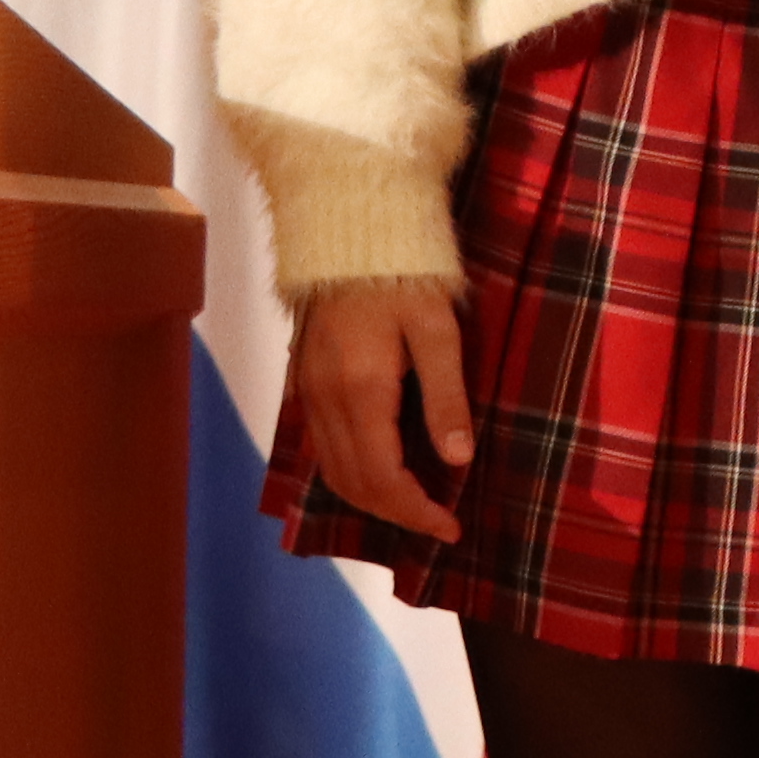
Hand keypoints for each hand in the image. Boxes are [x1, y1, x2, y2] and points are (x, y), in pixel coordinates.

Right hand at [287, 276, 471, 542]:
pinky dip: (346, 472)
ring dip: (368, 498)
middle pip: (352, 483)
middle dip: (395, 513)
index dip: (415, 512)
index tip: (450, 527)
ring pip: (330, 470)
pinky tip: (376, 472)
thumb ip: (447, 395)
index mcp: (361, 392)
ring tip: (411, 505)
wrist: (347, 230)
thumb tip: (457, 459)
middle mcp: (325, 401)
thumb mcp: (438, 330)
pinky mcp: (301, 382)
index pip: (383, 478)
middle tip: (437, 522)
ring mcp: (307, 393)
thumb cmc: (403, 274)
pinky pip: (318, 446)